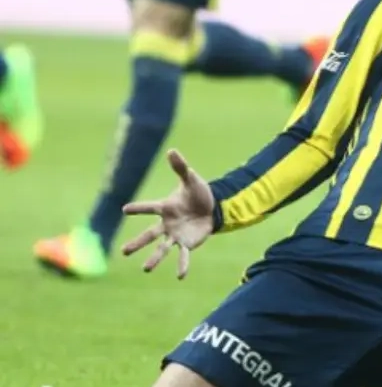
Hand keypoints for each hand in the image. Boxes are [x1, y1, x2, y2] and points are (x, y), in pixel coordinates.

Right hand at [121, 149, 216, 278]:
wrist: (212, 207)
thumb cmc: (198, 193)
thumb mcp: (191, 179)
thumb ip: (181, 167)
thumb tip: (172, 150)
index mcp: (165, 208)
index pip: (149, 208)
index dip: (138, 209)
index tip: (125, 210)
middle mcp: (166, 224)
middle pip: (149, 234)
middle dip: (137, 243)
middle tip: (124, 252)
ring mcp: (175, 235)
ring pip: (161, 248)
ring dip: (154, 258)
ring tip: (146, 269)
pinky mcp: (186, 243)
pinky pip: (182, 255)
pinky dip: (182, 265)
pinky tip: (180, 276)